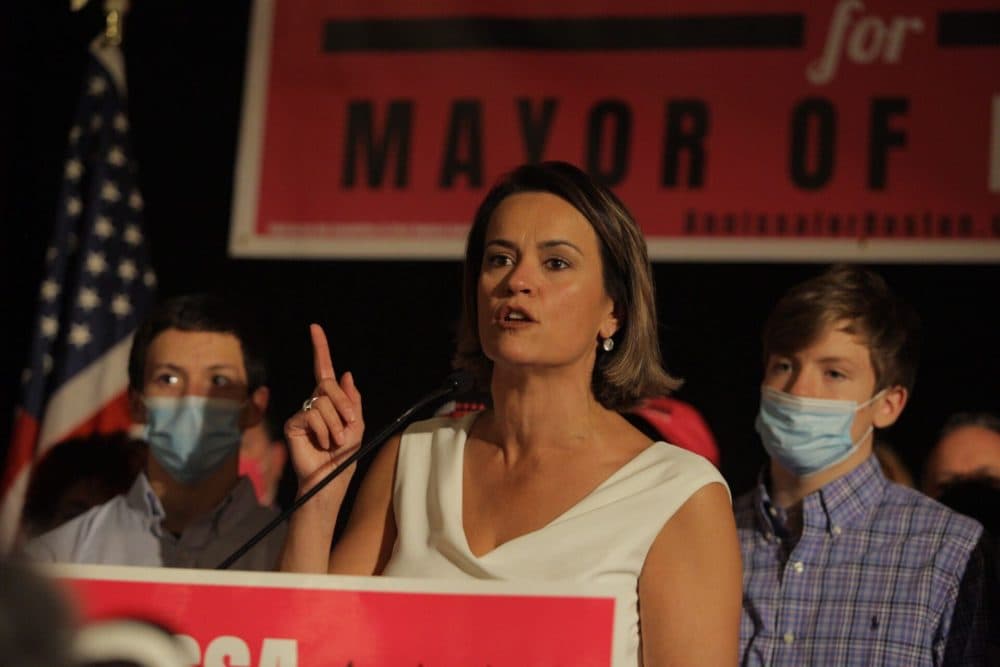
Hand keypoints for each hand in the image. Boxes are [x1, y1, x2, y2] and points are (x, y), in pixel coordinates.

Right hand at [285, 324, 363, 494]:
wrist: (331, 480)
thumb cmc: (344, 457)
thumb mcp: (357, 425)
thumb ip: (352, 399)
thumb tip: (345, 373)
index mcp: (331, 401)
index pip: (325, 370)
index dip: (320, 348)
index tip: (315, 327)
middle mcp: (314, 403)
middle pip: (328, 384)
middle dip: (343, 406)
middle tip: (347, 427)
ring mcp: (302, 413)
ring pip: (323, 402)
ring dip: (336, 424)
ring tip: (333, 441)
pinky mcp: (293, 424)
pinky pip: (312, 415)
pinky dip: (323, 430)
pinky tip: (321, 443)